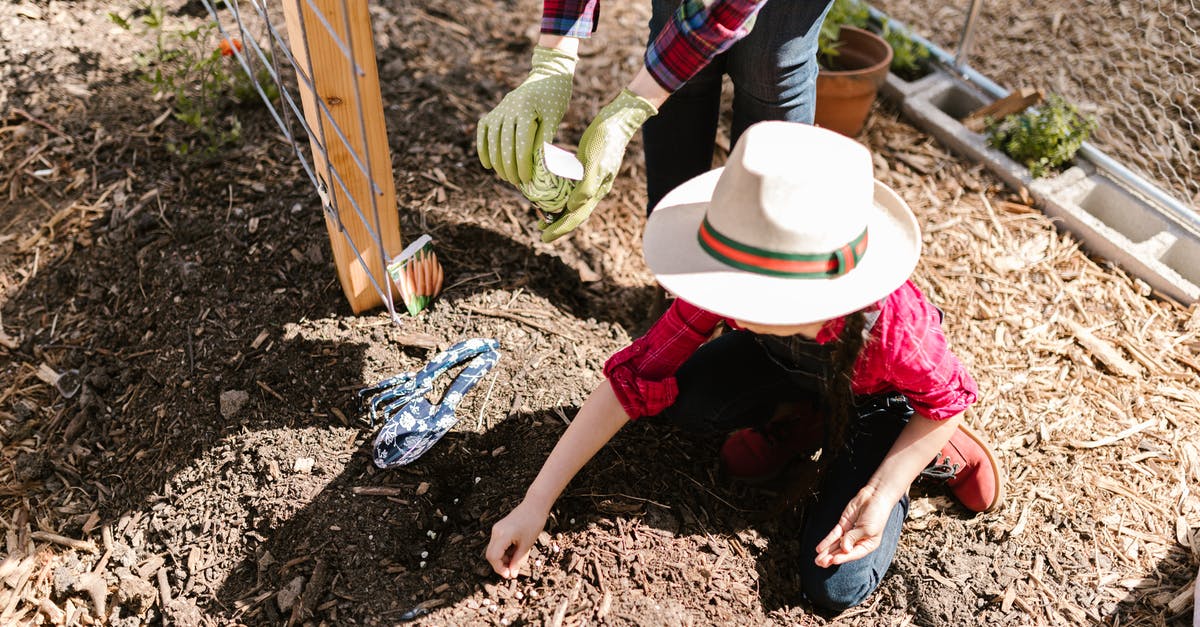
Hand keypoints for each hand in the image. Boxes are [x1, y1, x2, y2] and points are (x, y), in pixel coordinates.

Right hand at [477, 46, 576, 184]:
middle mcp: (507, 108)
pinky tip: (487, 165)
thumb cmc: (555, 99)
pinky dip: (483, 148)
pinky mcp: (494, 111)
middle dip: (509, 167)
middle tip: (516, 183)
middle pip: (504, 144)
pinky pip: (483, 131)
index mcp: (525, 110)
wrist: (547, 76)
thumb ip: (545, 140)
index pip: (521, 144)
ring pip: (492, 140)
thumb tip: (541, 167)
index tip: (526, 179)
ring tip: (505, 177)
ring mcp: (498, 109)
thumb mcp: (554, 118)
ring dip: (497, 161)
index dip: (523, 164)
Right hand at [486, 500, 548, 577]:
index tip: (509, 575)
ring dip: (502, 558)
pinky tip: (515, 551)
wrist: (535, 505)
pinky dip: (504, 551)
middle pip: (490, 555)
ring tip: (516, 560)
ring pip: (493, 550)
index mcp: (502, 535)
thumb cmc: (533, 523)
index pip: (493, 557)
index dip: (500, 569)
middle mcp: (496, 532)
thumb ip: (518, 560)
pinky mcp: (500, 528)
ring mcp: (496, 529)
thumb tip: (512, 574)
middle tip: (512, 571)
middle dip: (500, 565)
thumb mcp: (527, 545)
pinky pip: (498, 543)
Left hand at [540, 88, 656, 241]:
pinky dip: (560, 194)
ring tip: (542, 217)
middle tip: (541, 232)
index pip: (576, 216)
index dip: (560, 229)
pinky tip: (551, 192)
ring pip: (572, 202)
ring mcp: (590, 179)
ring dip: (558, 211)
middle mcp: (593, 189)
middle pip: (573, 213)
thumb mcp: (595, 162)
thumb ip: (586, 186)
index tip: (544, 238)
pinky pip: (571, 187)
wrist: (617, 120)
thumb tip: (572, 207)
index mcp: (596, 190)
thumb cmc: (606, 139)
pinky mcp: (585, 168)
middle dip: (557, 224)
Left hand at [813, 484, 897, 566]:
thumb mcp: (867, 529)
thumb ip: (853, 538)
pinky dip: (826, 541)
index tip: (834, 561)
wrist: (875, 497)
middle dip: (831, 557)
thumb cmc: (876, 514)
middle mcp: (858, 541)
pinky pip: (833, 535)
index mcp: (867, 545)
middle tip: (820, 563)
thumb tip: (843, 549)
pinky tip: (819, 548)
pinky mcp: (843, 525)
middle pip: (842, 551)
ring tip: (817, 560)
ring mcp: (849, 533)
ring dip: (827, 552)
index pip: (854, 554)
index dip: (843, 558)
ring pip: (836, 545)